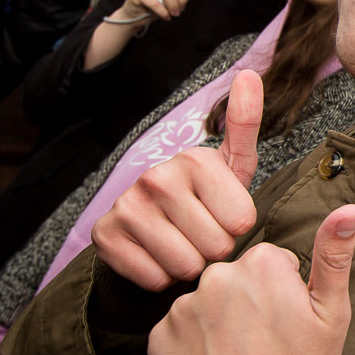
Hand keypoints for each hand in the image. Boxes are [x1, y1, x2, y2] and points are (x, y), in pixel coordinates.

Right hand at [92, 70, 263, 290]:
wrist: (147, 224)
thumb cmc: (203, 197)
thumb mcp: (232, 165)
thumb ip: (245, 124)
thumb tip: (249, 74)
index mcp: (195, 159)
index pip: (243, 223)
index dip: (237, 228)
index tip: (221, 215)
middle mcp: (157, 177)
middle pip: (216, 247)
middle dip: (213, 248)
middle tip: (199, 233)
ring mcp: (127, 206)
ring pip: (186, 267)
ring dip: (188, 265)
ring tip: (180, 243)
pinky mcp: (105, 237)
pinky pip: (155, 279)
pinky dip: (160, 277)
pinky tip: (155, 255)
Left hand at [149, 204, 354, 354]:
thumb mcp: (331, 316)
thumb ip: (334, 255)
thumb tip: (349, 208)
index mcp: (262, 264)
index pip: (272, 263)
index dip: (285, 295)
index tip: (288, 327)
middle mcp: (217, 276)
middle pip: (237, 278)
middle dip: (249, 304)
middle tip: (266, 347)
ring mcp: (183, 308)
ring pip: (207, 303)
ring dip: (220, 324)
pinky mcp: (159, 338)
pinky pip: (179, 330)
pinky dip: (193, 347)